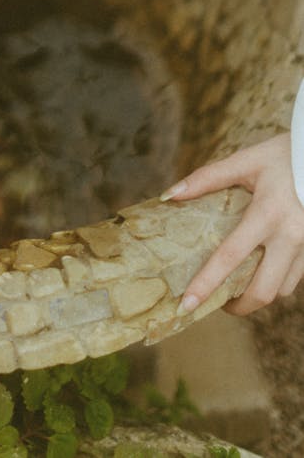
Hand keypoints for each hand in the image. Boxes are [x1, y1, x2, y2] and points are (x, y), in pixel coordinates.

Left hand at [163, 134, 303, 315]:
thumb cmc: (283, 156)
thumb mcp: (245, 161)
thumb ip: (207, 178)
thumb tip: (170, 195)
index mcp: (267, 214)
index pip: (230, 257)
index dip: (206, 284)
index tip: (186, 305)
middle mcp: (289, 236)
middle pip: (262, 290)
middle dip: (237, 306)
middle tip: (217, 302)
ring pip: (281, 290)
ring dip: (258, 293)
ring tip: (237, 285)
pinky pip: (294, 279)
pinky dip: (275, 282)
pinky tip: (260, 270)